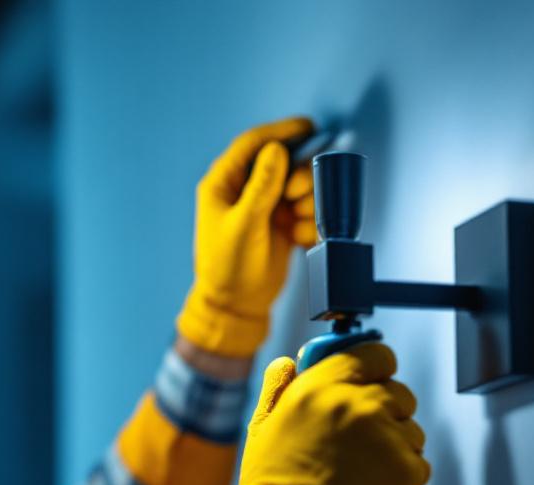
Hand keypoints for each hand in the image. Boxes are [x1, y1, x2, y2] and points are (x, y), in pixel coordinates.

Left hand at [176, 116, 319, 357]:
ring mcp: (264, 207)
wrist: (236, 307)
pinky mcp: (281, 225)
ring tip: (300, 222)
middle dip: (298, 176)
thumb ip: (261, 188)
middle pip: (282, 162)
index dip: (281, 131)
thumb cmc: (228, 269)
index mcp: (223, 184)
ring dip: (307, 200)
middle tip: (300, 195)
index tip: (308, 127)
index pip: (253, 144)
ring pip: (297, 186)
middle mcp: (244, 191)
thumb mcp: (244, 226)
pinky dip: (309, 221)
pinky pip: (304, 210)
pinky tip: (302, 239)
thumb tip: (277, 150)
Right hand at [197, 343, 429, 484]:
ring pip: (410, 428)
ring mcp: (388, 439)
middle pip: (398, 391)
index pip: (374, 353)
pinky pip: (417, 461)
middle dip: (383, 408)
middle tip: (358, 435)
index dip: (374, 365)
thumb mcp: (262, 427)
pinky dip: (399, 473)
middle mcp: (360, 405)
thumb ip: (280, 386)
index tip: (369, 377)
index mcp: (322, 387)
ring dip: (393, 443)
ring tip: (359, 468)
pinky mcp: (408, 472)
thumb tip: (291, 362)